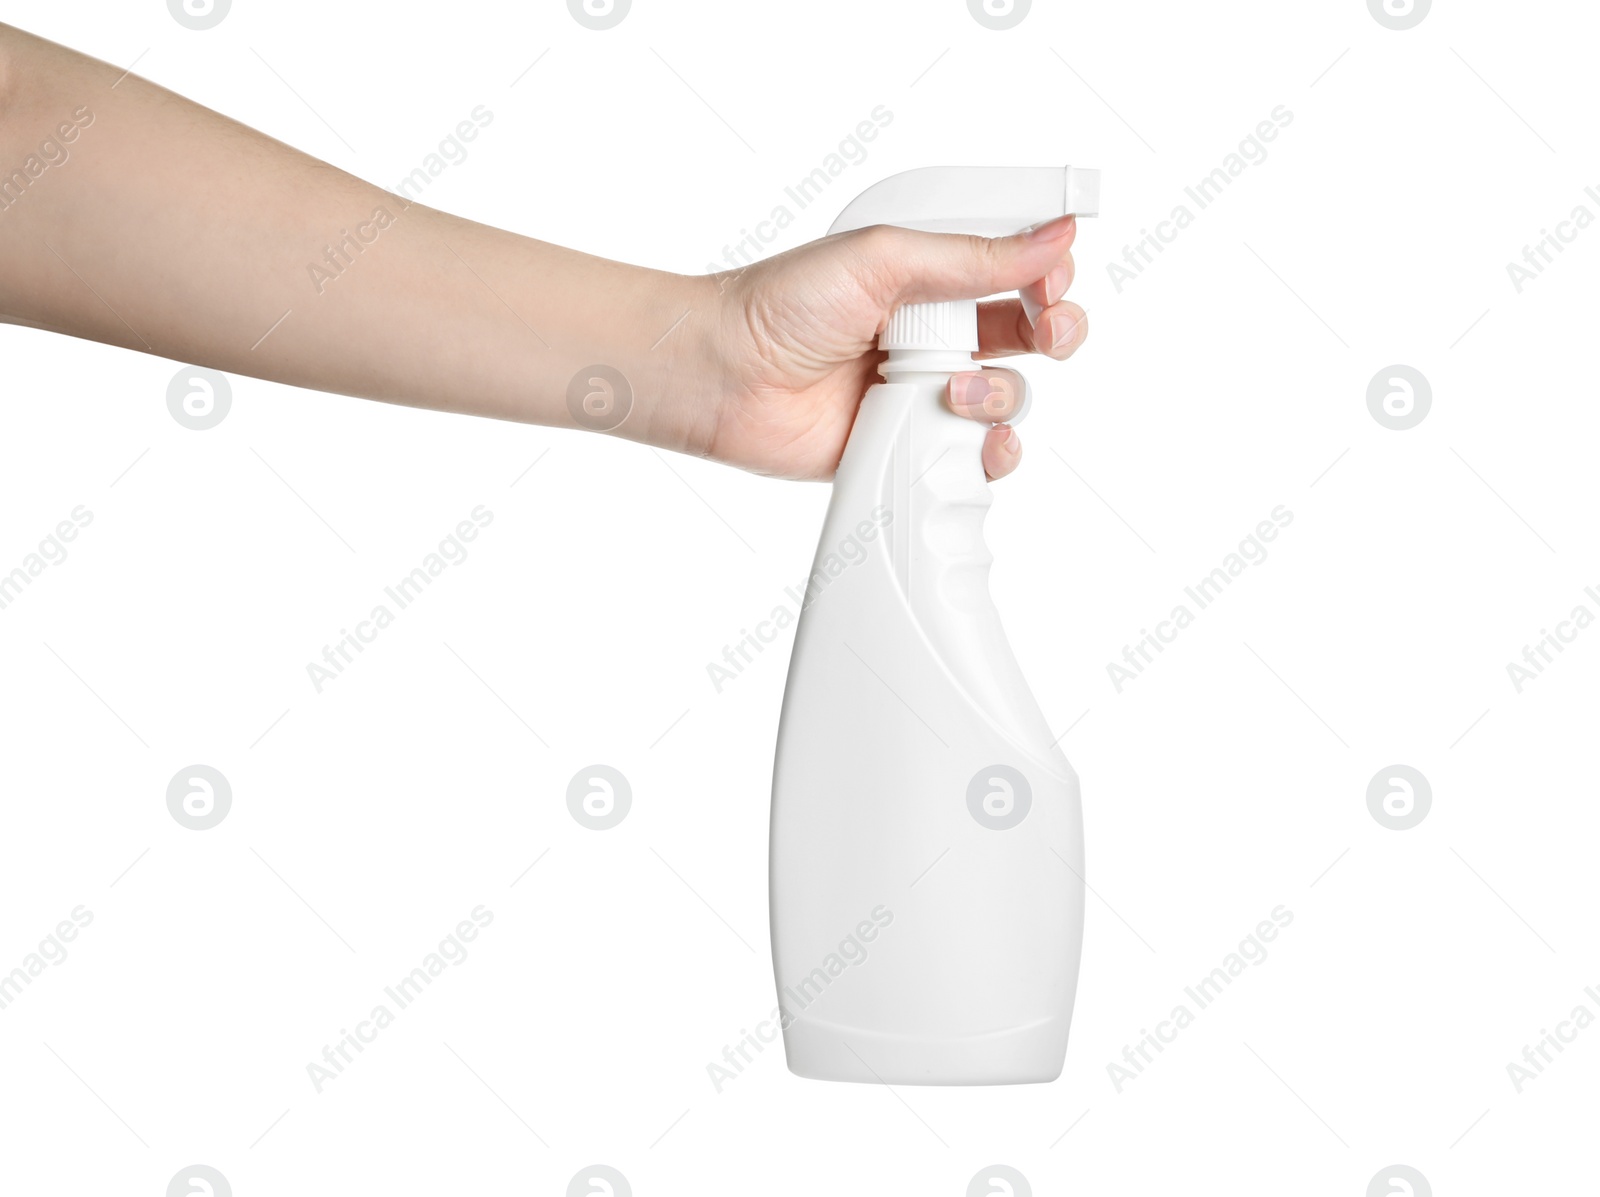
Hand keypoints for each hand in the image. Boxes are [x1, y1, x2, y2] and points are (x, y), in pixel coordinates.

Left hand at [699, 215, 1085, 481]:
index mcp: (932, 276)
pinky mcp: (908, 445)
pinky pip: (972, 455)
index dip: (1049, 276)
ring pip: (1009, 397)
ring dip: (1000, 394)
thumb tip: (1055, 237)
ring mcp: (924, 392)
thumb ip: (973, 256)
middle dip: (1057, 331)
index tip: (1051, 283)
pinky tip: (969, 442)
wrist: (724, 375)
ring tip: (952, 391)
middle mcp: (935, 332)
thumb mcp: (883, 259)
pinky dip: (986, 454)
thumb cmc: (781, 304)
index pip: (1019, 271)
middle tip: (1049, 331)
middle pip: (1033, 334)